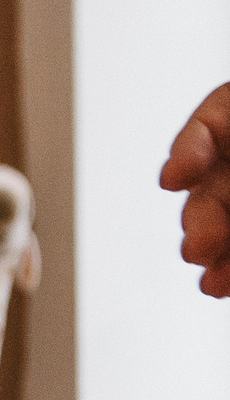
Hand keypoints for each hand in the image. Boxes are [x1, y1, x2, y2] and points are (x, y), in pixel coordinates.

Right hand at [159, 82, 229, 297]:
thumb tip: (194, 181)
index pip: (221, 113)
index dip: (193, 146)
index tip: (176, 179)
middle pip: (218, 178)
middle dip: (203, 216)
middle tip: (201, 248)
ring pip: (223, 218)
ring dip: (215, 252)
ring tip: (213, 282)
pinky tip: (223, 285)